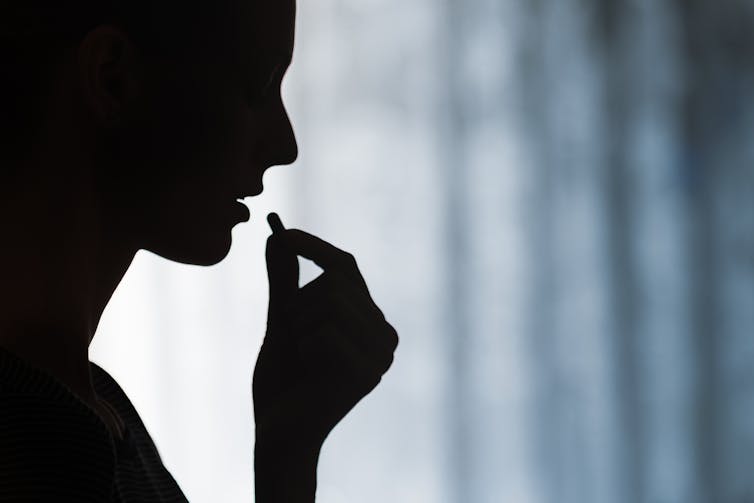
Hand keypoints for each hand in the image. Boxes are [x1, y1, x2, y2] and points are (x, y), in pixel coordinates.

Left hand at [253, 228, 397, 450]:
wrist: (279, 431)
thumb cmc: (282, 379)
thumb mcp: (281, 321)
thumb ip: (283, 280)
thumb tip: (274, 237)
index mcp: (367, 317)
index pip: (345, 266)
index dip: (314, 246)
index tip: (282, 234)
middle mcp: (383, 332)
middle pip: (336, 280)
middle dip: (297, 303)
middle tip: (292, 335)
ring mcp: (380, 354)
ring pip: (331, 300)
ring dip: (299, 325)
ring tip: (301, 355)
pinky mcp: (368, 373)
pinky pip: (325, 333)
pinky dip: (303, 348)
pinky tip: (308, 373)